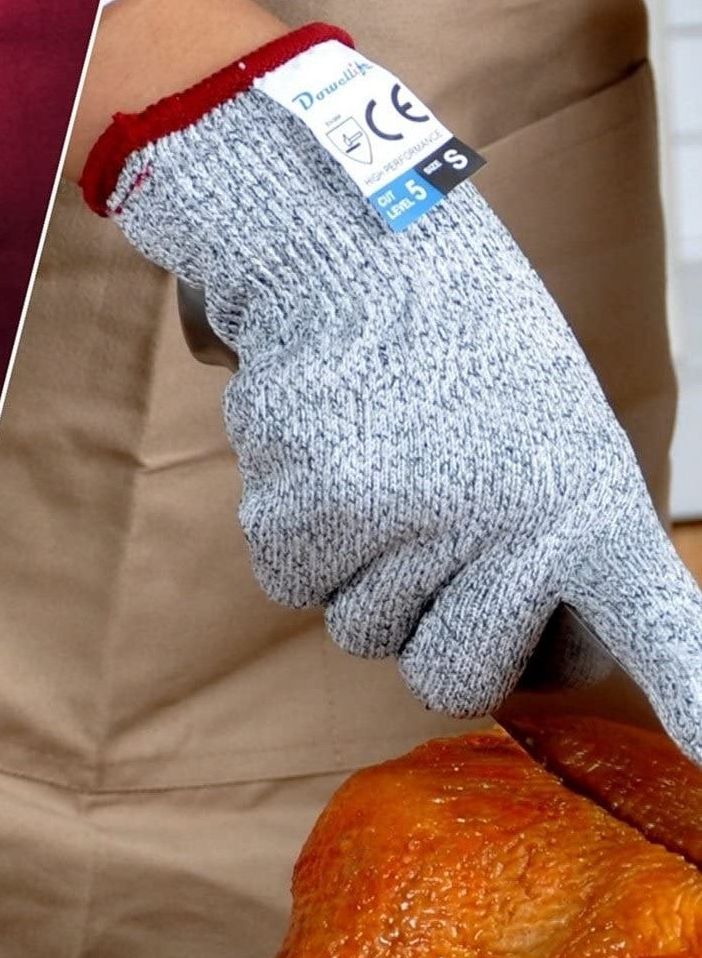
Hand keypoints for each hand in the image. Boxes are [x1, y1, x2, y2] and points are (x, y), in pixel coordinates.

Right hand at [83, 26, 701, 757]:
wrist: (357, 254)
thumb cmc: (464, 351)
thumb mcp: (558, 432)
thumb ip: (556, 546)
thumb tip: (520, 661)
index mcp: (592, 505)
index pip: (654, 629)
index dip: (693, 703)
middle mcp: (506, 528)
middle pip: (452, 682)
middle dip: (434, 632)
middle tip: (432, 535)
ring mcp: (404, 528)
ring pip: (361, 631)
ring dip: (362, 570)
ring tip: (381, 467)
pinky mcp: (306, 519)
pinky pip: (295, 585)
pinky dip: (300, 534)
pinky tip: (324, 457)